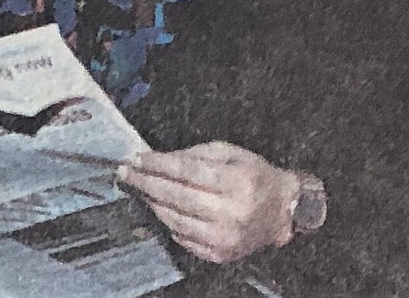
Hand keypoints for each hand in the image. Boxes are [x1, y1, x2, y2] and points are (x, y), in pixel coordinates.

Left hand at [118, 141, 300, 263]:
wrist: (281, 212)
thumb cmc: (256, 176)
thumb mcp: (233, 154)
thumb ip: (197, 154)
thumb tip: (161, 159)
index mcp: (237, 182)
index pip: (187, 171)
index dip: (158, 164)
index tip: (137, 158)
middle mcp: (230, 213)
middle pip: (176, 196)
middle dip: (147, 182)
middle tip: (126, 172)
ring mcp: (223, 238)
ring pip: (174, 220)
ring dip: (152, 202)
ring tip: (140, 188)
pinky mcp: (218, 255)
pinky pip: (182, 238)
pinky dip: (169, 222)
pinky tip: (161, 208)